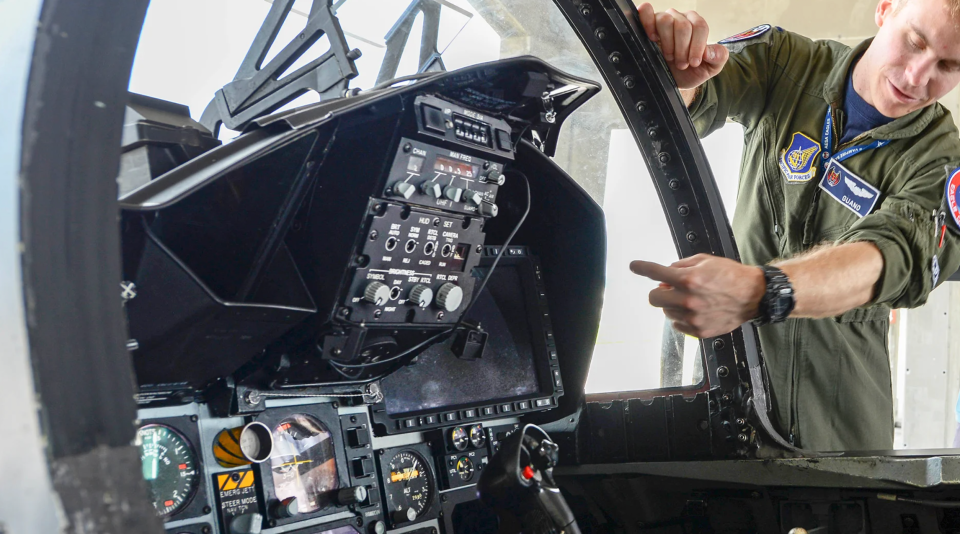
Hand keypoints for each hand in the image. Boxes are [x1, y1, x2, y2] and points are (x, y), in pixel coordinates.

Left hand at [629, 254, 764, 337]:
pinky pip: (677, 324)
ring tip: (691, 299)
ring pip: (666, 311)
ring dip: (672, 304)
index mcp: (689, 279)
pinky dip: (681, 317)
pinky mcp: (698, 330)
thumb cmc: (731, 276)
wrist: (753, 295)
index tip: (634, 266)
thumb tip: (665, 275)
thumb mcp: (705, 261)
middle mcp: (688, 299)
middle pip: (654, 298)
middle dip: (659, 292)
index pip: (656, 272)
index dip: (642, 268)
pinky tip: (696, 310)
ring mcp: (692, 317)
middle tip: (669, 289)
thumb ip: (681, 267)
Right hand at [636, 3, 728, 89]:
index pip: (700, 26)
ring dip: (667, 43)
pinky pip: (646, 12)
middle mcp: (680, 18)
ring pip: (665, 20)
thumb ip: (718, 57)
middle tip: (681, 64)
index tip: (693, 62)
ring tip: (668, 56)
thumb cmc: (690, 71)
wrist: (672, 79)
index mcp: (696, 24)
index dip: (697, 46)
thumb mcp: (710, 68)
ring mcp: (662, 19)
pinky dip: (647, 22)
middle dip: (682, 49)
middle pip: (683, 26)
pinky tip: (652, 38)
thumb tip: (708, 51)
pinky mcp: (647, 23)